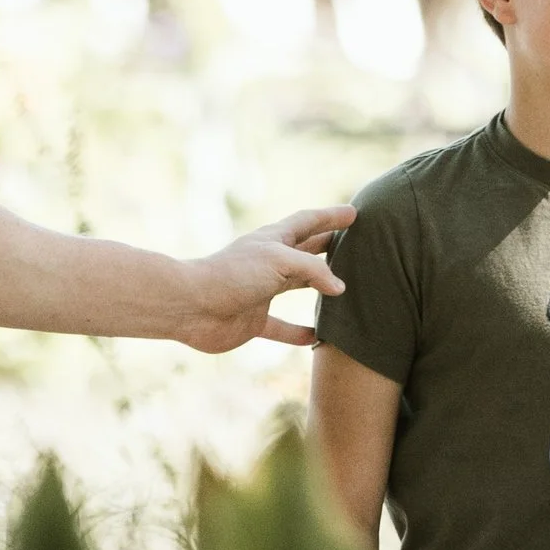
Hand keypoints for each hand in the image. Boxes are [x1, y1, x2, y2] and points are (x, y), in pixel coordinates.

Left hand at [175, 205, 356, 352]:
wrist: (193, 306)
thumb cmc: (233, 274)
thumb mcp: (279, 261)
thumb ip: (313, 270)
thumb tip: (340, 289)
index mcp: (274, 240)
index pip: (309, 221)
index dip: (331, 216)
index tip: (355, 212)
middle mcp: (270, 263)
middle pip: (306, 251)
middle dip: (329, 245)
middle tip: (356, 243)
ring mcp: (262, 291)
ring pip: (298, 286)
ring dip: (319, 286)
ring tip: (344, 288)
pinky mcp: (254, 319)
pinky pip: (282, 326)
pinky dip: (299, 332)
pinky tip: (317, 337)